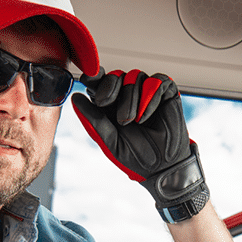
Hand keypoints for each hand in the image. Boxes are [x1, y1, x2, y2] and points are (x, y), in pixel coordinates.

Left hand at [71, 68, 209, 222]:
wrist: (162, 166)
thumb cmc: (136, 156)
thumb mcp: (110, 140)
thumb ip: (93, 119)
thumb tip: (75, 97)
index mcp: (112, 105)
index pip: (100, 83)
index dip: (93, 77)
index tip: (88, 79)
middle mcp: (128, 96)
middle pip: (115, 75)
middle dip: (109, 87)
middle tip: (106, 104)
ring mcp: (148, 92)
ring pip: (135, 76)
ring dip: (131, 99)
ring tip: (134, 121)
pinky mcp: (167, 92)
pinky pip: (156, 81)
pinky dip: (150, 97)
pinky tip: (146, 116)